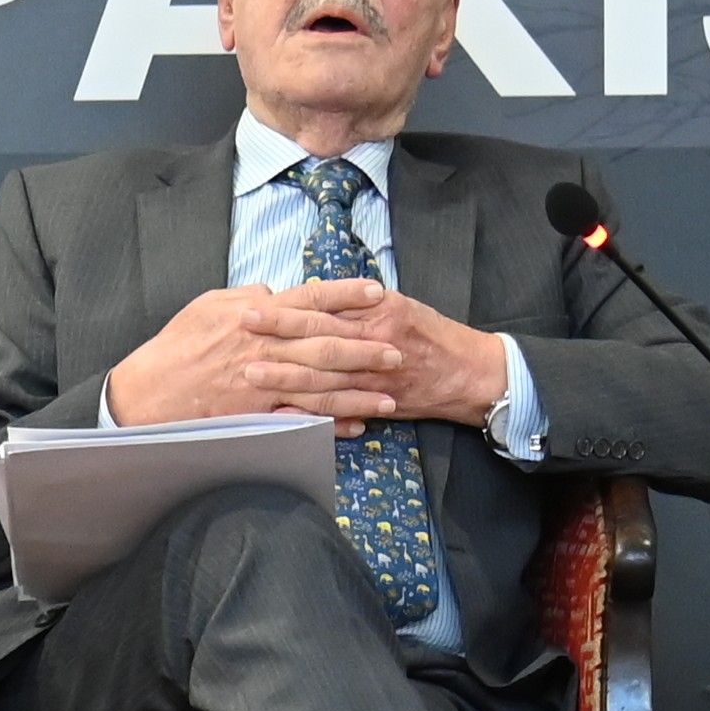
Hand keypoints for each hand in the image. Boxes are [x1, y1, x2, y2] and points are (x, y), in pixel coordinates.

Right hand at [104, 282, 509, 429]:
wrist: (147, 394)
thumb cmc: (176, 347)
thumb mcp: (208, 306)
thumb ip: (246, 298)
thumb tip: (276, 292)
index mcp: (255, 317)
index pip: (310, 300)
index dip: (346, 296)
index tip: (378, 292)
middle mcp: (265, 350)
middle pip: (326, 345)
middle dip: (367, 347)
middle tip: (399, 349)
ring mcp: (263, 386)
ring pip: (322, 387)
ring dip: (359, 392)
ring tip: (392, 395)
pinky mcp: (257, 417)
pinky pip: (303, 420)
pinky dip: (332, 424)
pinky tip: (358, 426)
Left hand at [270, 276, 516, 424]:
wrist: (469, 371)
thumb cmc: (430, 334)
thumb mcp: (397, 304)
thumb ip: (356, 305)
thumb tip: (311, 298)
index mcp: (377, 309)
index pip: (322, 306)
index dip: (284, 309)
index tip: (251, 307)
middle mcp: (375, 340)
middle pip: (317, 339)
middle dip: (277, 338)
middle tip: (240, 335)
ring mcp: (376, 376)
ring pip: (324, 377)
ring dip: (285, 377)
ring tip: (252, 375)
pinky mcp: (380, 403)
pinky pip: (342, 407)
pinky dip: (313, 411)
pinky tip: (285, 411)